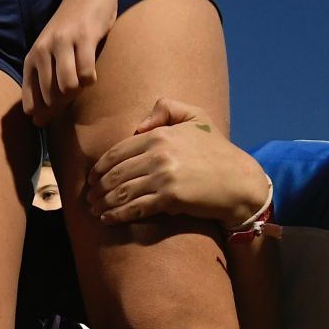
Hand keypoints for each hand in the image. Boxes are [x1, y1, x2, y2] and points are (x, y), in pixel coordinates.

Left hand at [22, 0, 117, 124]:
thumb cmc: (71, 27)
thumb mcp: (50, 52)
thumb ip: (44, 82)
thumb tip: (37, 122)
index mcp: (32, 58)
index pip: (30, 101)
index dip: (42, 115)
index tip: (49, 119)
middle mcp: (43, 50)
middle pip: (51, 97)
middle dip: (63, 105)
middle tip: (73, 95)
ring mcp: (63, 43)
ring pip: (68, 87)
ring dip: (78, 91)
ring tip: (82, 81)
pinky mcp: (84, 37)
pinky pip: (86, 73)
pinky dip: (91, 79)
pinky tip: (92, 72)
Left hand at [85, 98, 270, 227]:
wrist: (239, 181)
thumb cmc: (217, 151)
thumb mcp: (197, 117)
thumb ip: (167, 108)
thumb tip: (139, 125)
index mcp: (160, 135)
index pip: (118, 152)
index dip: (100, 167)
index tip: (92, 179)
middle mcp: (158, 154)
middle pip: (115, 173)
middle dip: (97, 188)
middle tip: (88, 198)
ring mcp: (163, 177)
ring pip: (121, 192)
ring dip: (103, 203)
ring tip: (94, 210)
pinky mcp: (169, 199)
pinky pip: (135, 208)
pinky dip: (117, 215)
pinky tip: (107, 219)